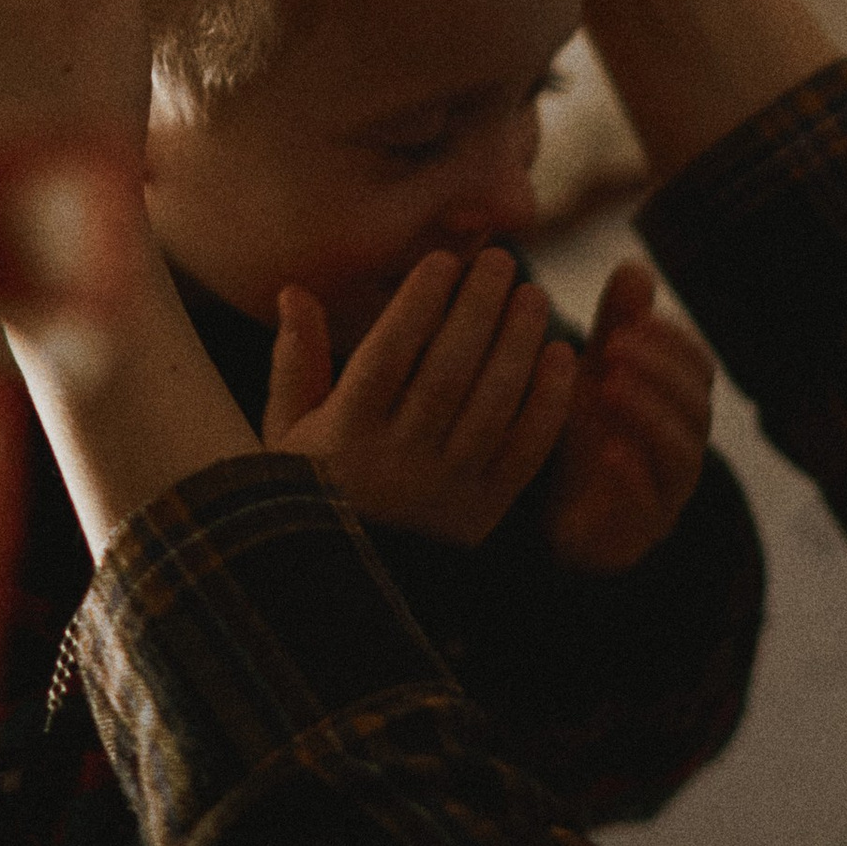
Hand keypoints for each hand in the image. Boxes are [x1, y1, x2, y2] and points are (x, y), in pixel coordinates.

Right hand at [262, 249, 575, 543]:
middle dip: (477, 309)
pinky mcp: (485, 513)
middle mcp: (398, 461)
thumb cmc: (312, 489)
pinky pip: (525, 450)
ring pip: (492, 404)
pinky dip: (548, 401)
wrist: (342, 586)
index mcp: (345, 434)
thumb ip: (294, 361)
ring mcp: (446, 490)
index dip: (418, 304)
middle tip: (500, 261)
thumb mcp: (286, 431)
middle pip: (448, 372)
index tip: (443, 260)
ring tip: (532, 295)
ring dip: (518, 344)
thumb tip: (293, 291)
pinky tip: (560, 354)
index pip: (387, 355)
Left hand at [544, 259, 713, 573]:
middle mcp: (685, 448)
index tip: (634, 320)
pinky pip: (651, 507)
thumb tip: (635, 266)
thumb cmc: (586, 436)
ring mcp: (667, 494)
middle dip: (658, 373)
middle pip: (696, 408)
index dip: (672, 342)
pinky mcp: (640, 533)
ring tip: (607, 387)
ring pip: (682, 455)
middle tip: (614, 347)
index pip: (699, 368)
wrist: (561, 517)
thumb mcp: (594, 373)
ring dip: (648, 416)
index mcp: (680, 406)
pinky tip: (608, 451)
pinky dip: (633, 477)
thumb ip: (616, 325)